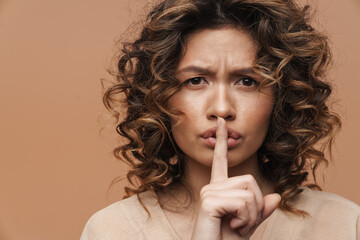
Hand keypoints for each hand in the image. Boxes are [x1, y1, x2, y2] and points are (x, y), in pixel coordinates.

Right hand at [191, 118, 280, 239]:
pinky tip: (233, 226)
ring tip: (237, 226)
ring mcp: (209, 193)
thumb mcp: (248, 224)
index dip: (222, 141)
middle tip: (243, 223)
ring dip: (251, 215)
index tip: (222, 123)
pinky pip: (243, 203)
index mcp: (218, 189)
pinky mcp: (209, 202)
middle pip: (249, 180)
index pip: (220, 160)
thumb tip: (276, 196)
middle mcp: (211, 187)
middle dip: (256, 206)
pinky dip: (246, 219)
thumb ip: (261, 210)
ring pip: (249, 192)